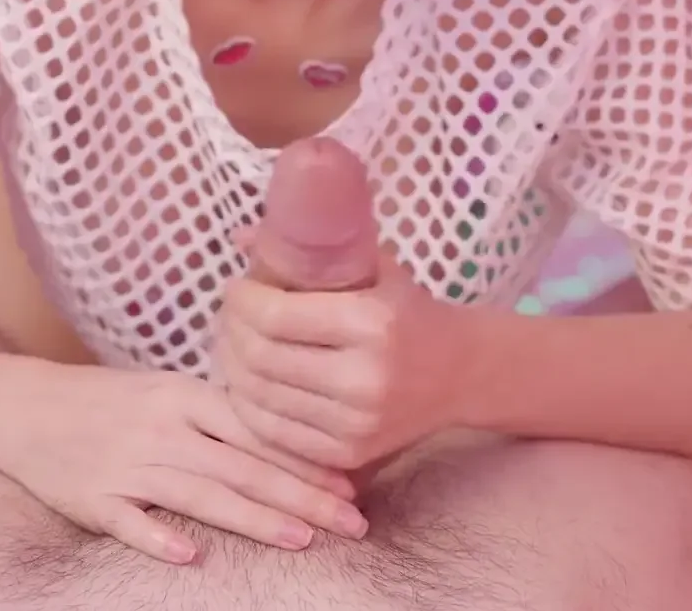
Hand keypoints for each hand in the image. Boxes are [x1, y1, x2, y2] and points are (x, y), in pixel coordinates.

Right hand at [0, 364, 369, 564]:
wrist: (23, 407)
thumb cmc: (108, 402)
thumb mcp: (166, 391)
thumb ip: (221, 416)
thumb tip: (292, 440)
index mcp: (183, 397)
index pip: (257, 429)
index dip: (307, 458)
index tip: (352, 482)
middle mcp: (162, 428)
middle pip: (242, 465)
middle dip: (303, 495)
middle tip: (352, 522)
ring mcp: (127, 464)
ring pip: (200, 494)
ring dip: (253, 518)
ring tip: (302, 539)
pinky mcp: (94, 498)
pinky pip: (130, 522)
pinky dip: (159, 537)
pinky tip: (191, 556)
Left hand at [216, 248, 467, 473]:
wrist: (461, 374)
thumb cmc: (409, 312)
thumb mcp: (374, 268)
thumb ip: (311, 252)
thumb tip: (241, 237)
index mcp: (371, 323)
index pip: (274, 316)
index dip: (242, 301)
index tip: (236, 288)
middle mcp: (363, 378)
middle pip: (260, 357)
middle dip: (231, 332)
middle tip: (229, 316)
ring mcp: (355, 424)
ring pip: (259, 396)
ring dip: (232, 367)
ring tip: (233, 344)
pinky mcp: (348, 454)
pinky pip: (274, 431)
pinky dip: (249, 404)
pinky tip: (249, 380)